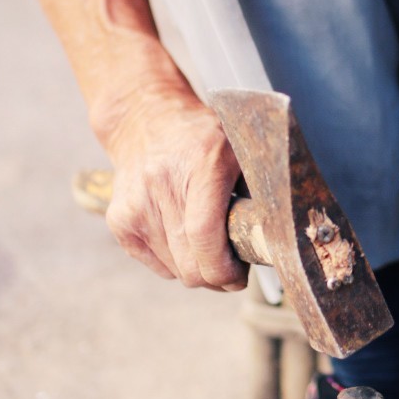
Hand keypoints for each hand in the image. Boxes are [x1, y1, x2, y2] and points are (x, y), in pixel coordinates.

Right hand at [103, 88, 246, 289]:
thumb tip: (279, 239)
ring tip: (208, 245)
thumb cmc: (203, 138)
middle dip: (216, 278)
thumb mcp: (240, 150)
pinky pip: (157, 266)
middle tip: (232, 269)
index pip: (204, 235)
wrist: (145, 120)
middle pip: (190, 264)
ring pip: (175, 271)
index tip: (240, 276)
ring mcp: (135, 204)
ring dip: (197, 269)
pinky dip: (175, 263)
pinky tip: (183, 236)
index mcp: (200, 164)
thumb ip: (259, 191)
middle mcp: (162, 184)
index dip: (224, 269)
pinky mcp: (120, 220)